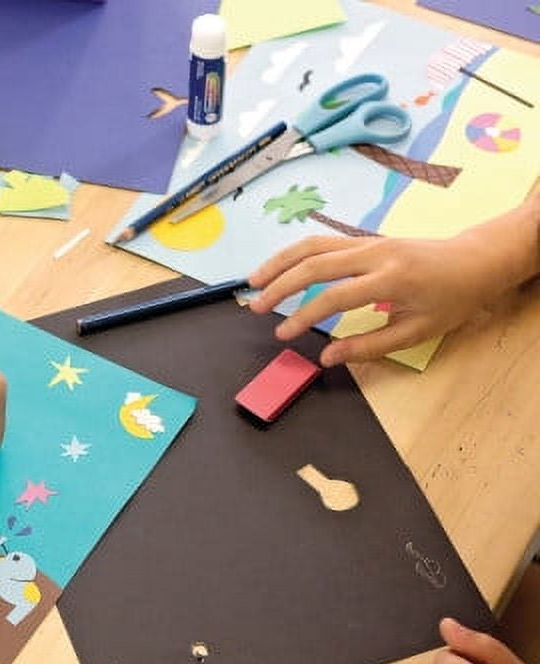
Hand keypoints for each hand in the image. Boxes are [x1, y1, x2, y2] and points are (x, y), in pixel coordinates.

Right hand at [247, 197, 539, 365]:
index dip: (304, 317)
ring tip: (254, 281)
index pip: (335, 297)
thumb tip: (328, 357)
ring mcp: (367, 242)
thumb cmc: (452, 299)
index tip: (282, 335)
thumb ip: (369, 346)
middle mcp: (375, 254)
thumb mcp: (418, 332)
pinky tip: (279, 267)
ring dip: (280, 262)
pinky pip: (322, 242)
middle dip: (280, 286)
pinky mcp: (363, 240)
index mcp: (391, 279)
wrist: (476, 260)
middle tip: (256, 308)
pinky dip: (296, 253)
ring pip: (313, 245)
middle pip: (315, 265)